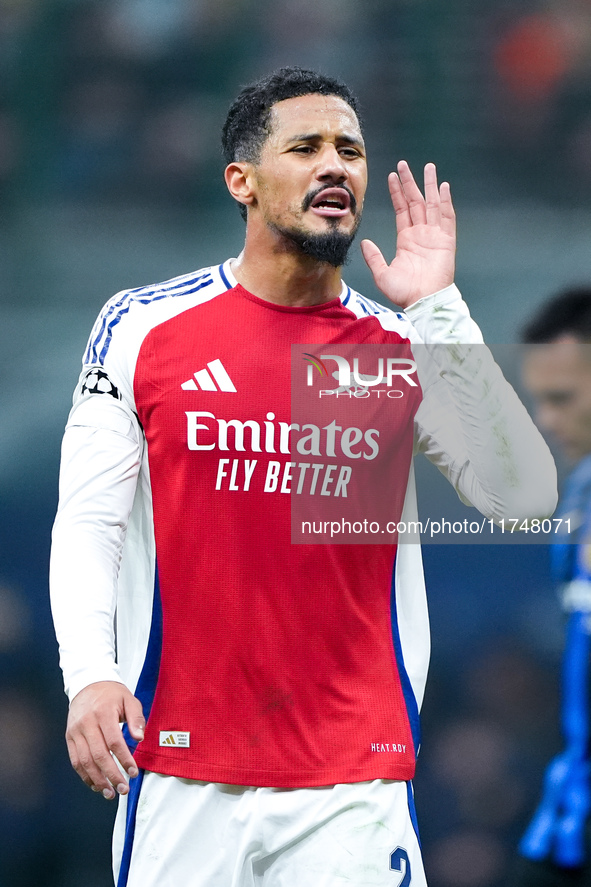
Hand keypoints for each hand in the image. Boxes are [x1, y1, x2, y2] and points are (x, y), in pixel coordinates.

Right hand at [66, 681, 144, 799]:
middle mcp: (86, 723)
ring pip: (84, 761)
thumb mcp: (129, 699)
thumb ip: (136, 719)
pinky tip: (96, 785)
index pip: (114, 741)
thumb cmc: (112, 694)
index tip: (133, 772)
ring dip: (97, 780)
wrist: (88, 683)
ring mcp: (75, 731)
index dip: (124, 759)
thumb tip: (139, 739)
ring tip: (110, 793)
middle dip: (111, 775)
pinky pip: (75, 760)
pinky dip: (85, 775)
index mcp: (103, 713)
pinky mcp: (69, 737)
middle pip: (98, 755)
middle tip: (123, 789)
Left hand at [361, 161, 455, 308]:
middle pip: (415, 201)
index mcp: (406, 240)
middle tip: (404, 164)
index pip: (401, 209)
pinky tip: (443, 187)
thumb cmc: (405, 293)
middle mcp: (420, 234)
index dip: (397, 193)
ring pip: (432, 204)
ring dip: (429, 185)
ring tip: (428, 166)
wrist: (424, 301)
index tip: (392, 176)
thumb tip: (364, 242)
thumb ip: (374, 257)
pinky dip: (446, 201)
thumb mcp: (382, 274)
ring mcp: (434, 235)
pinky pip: (447, 217)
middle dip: (410, 182)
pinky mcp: (446, 240)